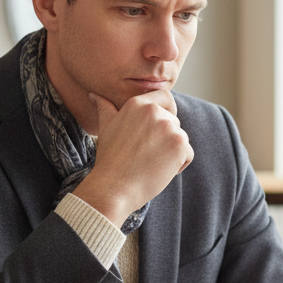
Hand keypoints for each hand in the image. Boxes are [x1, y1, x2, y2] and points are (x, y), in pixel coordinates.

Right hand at [73, 91, 192, 225]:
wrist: (114, 187)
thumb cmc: (109, 159)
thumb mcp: (106, 127)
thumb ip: (105, 108)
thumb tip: (94, 95)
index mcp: (138, 104)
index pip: (165, 97)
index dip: (167, 111)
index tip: (158, 129)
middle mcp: (155, 111)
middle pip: (174, 121)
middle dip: (165, 138)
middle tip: (145, 155)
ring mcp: (169, 127)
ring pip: (181, 138)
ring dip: (171, 152)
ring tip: (150, 164)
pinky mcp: (180, 145)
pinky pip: (188, 154)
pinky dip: (178, 165)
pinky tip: (159, 171)